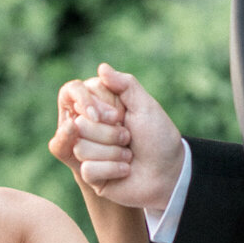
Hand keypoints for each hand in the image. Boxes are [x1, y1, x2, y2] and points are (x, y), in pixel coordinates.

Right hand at [50, 65, 185, 216]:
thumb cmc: (158, 137)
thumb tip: (102, 67)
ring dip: (113, 153)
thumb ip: (125, 84)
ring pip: (81, 148)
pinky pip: (88, 169)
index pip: (73, 94)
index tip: (117, 116)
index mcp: (99, 106)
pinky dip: (113, 169)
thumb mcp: (145, 106)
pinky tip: (125, 170)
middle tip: (128, 138)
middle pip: (78, 125)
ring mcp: (87, 151)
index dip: (91, 105)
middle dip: (110, 133)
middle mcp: (88, 127)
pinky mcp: (90, 175)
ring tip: (128, 156)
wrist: (169, 173)